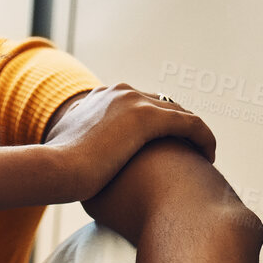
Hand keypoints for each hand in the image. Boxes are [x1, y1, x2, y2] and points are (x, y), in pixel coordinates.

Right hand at [43, 85, 216, 201]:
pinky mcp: (148, 118)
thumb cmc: (54, 170)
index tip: (163, 147)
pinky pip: (190, 124)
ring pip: (179, 113)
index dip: (154, 125)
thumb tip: (64, 152)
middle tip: (188, 151)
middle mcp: (120, 93)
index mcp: (101, 97)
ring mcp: (134, 102)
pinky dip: (203, 138)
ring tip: (203, 155)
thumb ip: (71, 142)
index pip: (138, 104)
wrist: (53, 169)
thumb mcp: (61, 149)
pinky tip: (209, 157)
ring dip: (194, 133)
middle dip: (177, 127)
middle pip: (163, 105)